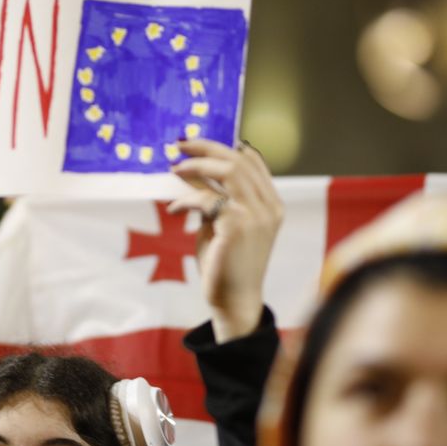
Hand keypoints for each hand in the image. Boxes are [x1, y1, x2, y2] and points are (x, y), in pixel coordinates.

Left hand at [168, 139, 282, 342]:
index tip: (197, 144)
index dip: (225, 147)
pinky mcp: (238, 225)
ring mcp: (257, 215)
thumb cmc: (227, 265)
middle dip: (206, 148)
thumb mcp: (221, 225)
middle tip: (179, 145)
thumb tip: (191, 172)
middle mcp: (270, 206)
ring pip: (228, 171)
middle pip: (239, 160)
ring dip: (197, 166)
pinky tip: (174, 209)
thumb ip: (215, 199)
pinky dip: (186, 200)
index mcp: (272, 204)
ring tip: (175, 169)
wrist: (235, 302)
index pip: (253, 162)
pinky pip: (207, 199)